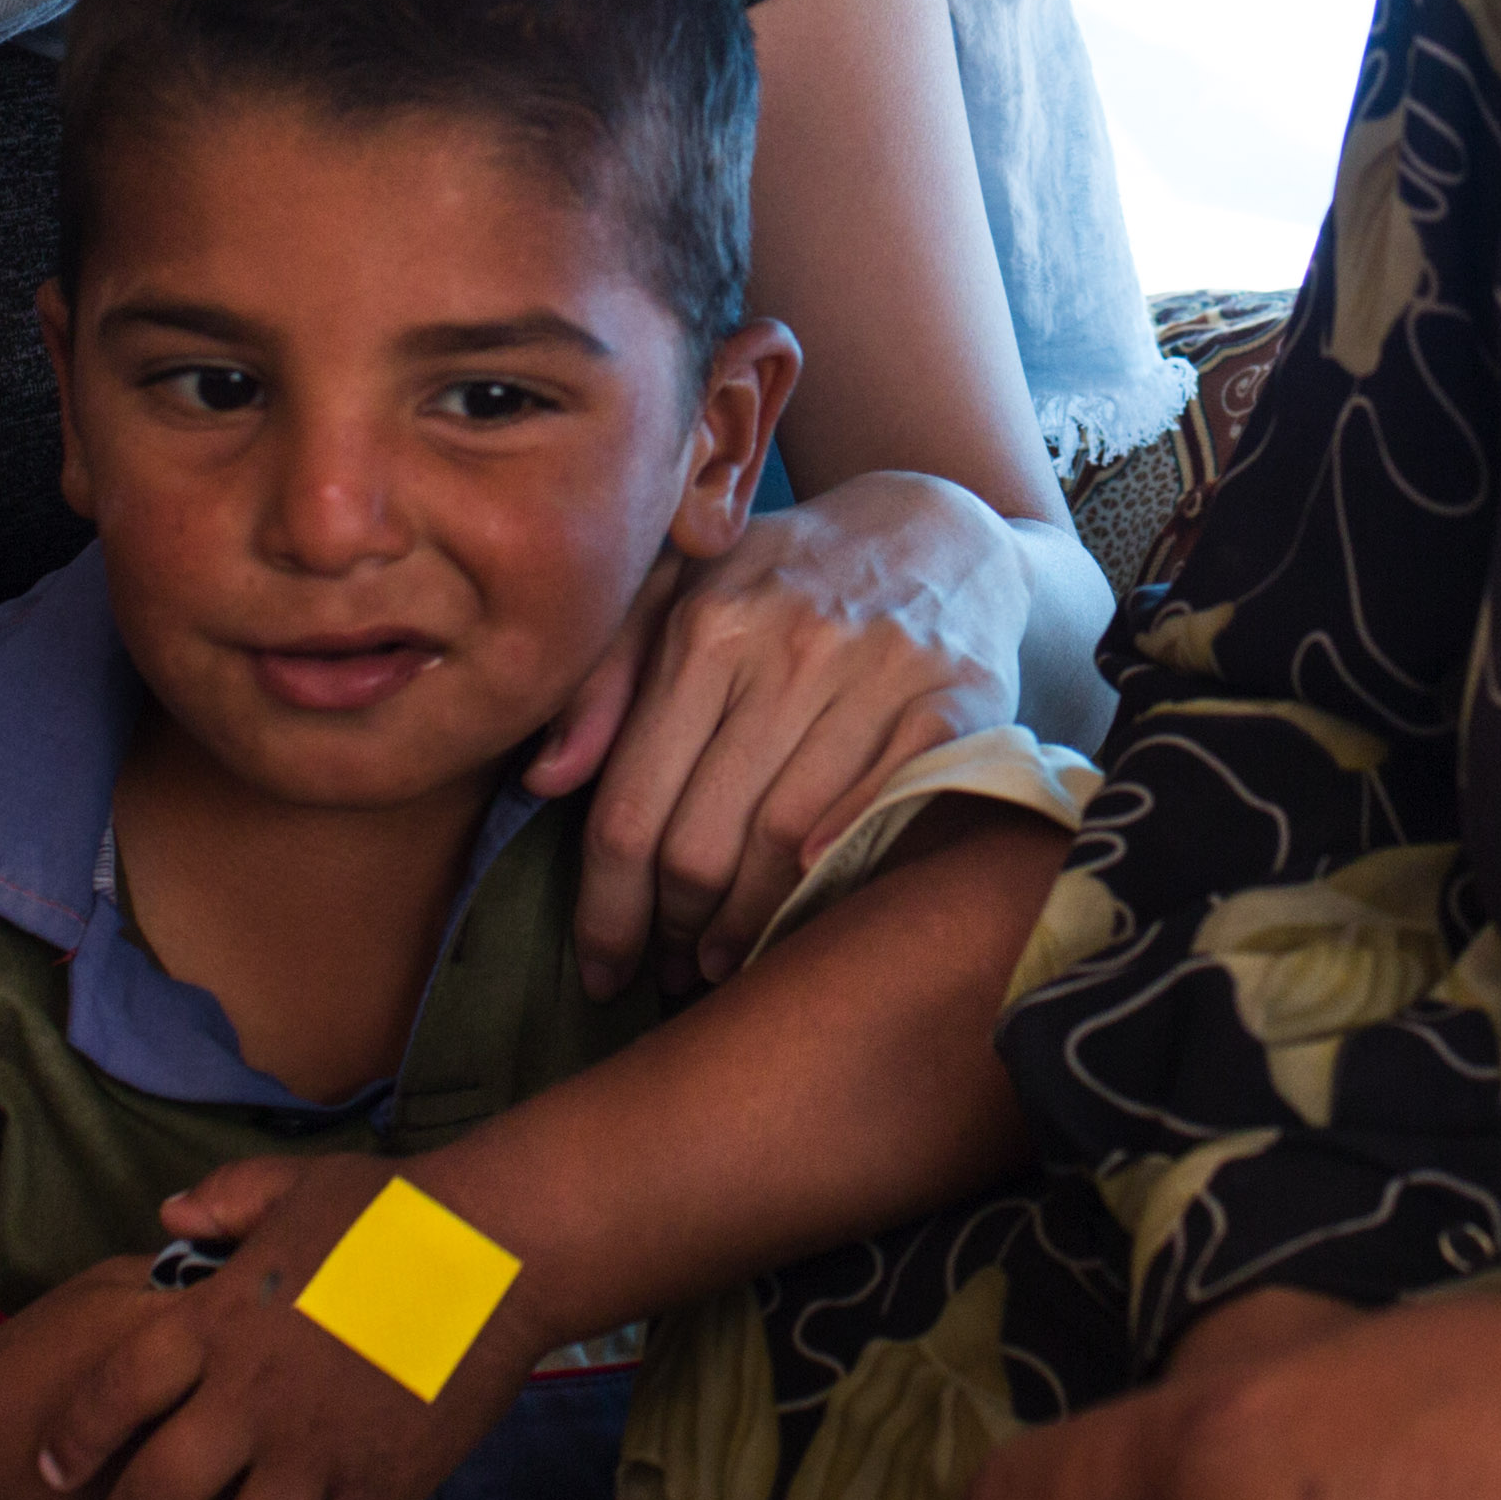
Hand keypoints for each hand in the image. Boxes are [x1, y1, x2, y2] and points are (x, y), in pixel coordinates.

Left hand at [50, 1157, 547, 1499]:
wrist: (499, 1249)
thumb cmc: (400, 1211)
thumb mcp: (297, 1185)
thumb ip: (225, 1202)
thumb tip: (167, 1214)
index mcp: (219, 1322)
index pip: (116, 1389)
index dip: (75, 1436)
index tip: (53, 1470)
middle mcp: (251, 1398)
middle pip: (157, 1492)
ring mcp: (315, 1450)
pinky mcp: (380, 1483)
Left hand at [538, 467, 1017, 995]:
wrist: (937, 530)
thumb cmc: (784, 579)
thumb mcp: (675, 593)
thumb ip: (602, 680)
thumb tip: (544, 778)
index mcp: (708, 626)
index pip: (631, 806)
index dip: (607, 909)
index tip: (603, 969)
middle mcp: (792, 646)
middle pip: (703, 839)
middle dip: (674, 926)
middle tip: (670, 967)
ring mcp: (880, 671)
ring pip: (788, 842)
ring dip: (748, 923)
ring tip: (725, 956)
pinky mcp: (957, 695)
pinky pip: (884, 808)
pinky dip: (840, 867)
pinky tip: (808, 905)